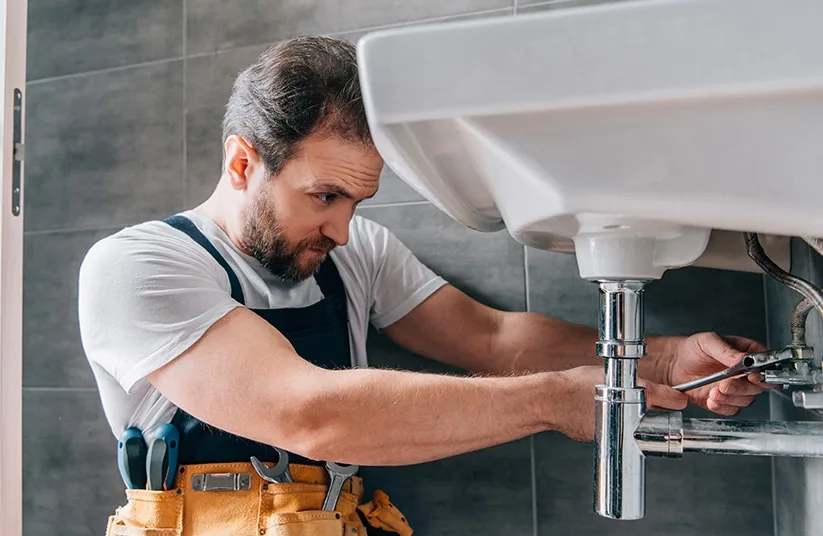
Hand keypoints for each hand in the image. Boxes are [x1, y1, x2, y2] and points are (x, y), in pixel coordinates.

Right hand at [556, 366, 687, 441]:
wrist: (550, 400)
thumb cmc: (573, 384)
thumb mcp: (606, 373)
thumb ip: (627, 379)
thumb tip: (645, 387)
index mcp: (633, 392)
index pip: (668, 398)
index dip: (674, 399)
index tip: (678, 400)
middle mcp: (629, 413)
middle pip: (653, 415)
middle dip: (653, 411)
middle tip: (646, 404)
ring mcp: (617, 428)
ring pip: (635, 425)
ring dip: (632, 419)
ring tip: (614, 407)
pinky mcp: (605, 438)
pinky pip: (616, 432)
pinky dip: (613, 425)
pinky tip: (599, 415)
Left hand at [664, 332, 769, 415]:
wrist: (675, 363)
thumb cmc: (693, 348)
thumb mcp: (708, 342)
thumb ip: (726, 351)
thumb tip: (743, 359)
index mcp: (747, 354)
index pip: (765, 365)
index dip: (762, 372)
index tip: (751, 376)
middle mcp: (745, 373)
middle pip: (758, 386)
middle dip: (742, 387)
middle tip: (725, 384)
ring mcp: (736, 388)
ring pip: (746, 400)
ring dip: (730, 398)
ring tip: (713, 391)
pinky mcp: (725, 401)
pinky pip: (731, 409)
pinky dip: (722, 407)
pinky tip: (711, 400)